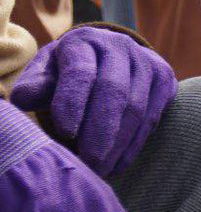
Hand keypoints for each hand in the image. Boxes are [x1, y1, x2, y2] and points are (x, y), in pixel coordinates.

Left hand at [11, 28, 176, 178]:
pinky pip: (152, 117)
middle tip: (89, 163)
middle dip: (101, 130)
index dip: (73, 101)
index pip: (81, 71)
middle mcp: (120, 46)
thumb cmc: (65, 72)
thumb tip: (23, 100)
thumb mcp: (45, 72)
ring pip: (137, 107)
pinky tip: (117, 164)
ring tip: (101, 170)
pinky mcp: (165, 79)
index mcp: (84, 41)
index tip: (64, 132)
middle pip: (114, 91)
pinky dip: (134, 145)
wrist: (107, 58)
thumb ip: (35, 86)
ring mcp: (147, 61)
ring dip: (118, 143)